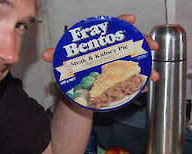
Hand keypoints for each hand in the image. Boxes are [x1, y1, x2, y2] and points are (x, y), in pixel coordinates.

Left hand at [42, 14, 158, 81]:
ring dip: (146, 67)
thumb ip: (57, 56)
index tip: (130, 19)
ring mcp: (117, 65)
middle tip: (150, 46)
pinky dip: (139, 84)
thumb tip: (45, 54)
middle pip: (130, 43)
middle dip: (142, 43)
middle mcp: (111, 53)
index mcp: (100, 44)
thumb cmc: (74, 72)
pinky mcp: (119, 79)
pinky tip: (143, 87)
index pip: (112, 29)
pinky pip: (132, 79)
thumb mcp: (65, 63)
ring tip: (151, 74)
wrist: (77, 92)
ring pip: (135, 62)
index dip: (122, 22)